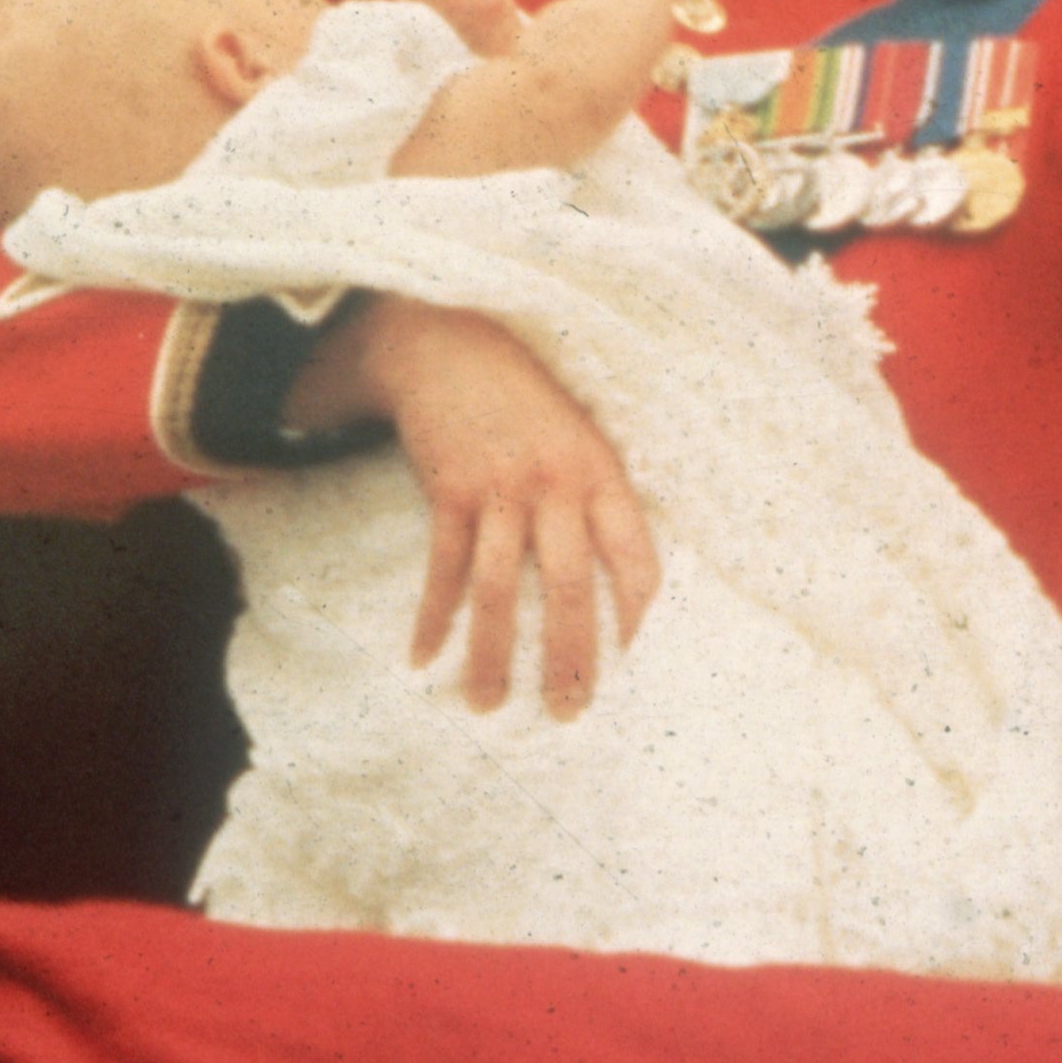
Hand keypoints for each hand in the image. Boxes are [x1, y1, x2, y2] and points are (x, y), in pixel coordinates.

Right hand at [328, 299, 660, 717]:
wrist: (453, 351)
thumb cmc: (530, 405)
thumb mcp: (584, 440)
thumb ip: (600, 501)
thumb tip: (622, 582)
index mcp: (603, 476)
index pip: (635, 558)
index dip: (638, 616)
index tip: (638, 668)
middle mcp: (557, 485)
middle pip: (569, 585)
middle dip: (571, 655)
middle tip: (570, 711)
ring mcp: (501, 488)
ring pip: (499, 587)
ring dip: (492, 654)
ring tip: (488, 705)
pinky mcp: (449, 490)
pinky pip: (442, 566)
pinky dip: (432, 616)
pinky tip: (423, 657)